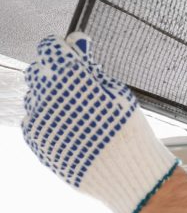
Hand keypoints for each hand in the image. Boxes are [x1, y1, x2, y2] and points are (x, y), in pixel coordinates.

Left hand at [22, 33, 178, 212]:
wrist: (126, 172)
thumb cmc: (127, 129)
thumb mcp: (116, 90)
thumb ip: (89, 65)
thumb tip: (75, 40)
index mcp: (69, 76)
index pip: (50, 48)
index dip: (64, 50)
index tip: (76, 56)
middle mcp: (47, 94)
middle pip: (39, 71)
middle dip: (55, 73)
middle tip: (78, 87)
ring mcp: (38, 119)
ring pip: (34, 96)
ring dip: (50, 98)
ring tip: (78, 113)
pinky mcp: (36, 140)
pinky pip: (33, 120)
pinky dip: (48, 120)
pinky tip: (71, 128)